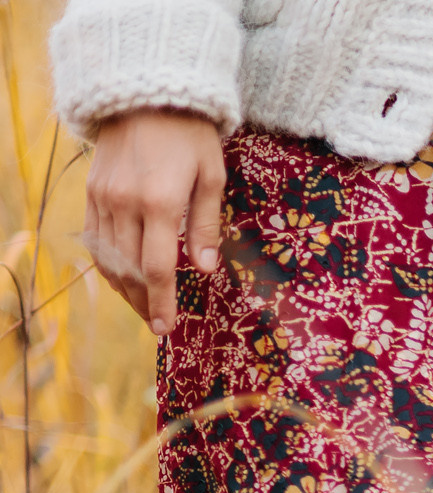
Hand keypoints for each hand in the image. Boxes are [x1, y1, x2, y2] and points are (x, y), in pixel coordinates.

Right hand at [83, 109, 227, 336]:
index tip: (167, 327)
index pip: (158, 266)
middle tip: (158, 326)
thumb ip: (206, 225)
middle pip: (130, 268)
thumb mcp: (211, 177)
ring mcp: (103, 198)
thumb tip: (204, 269)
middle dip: (144, 302)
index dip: (162, 301)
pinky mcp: (92, 191)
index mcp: (160, 203)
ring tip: (143, 308)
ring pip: (108, 257)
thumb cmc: (189, 137)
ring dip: (124, 288)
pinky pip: (95, 238)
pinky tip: (122, 278)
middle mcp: (125, 203)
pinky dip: (107, 264)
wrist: (145, 96)